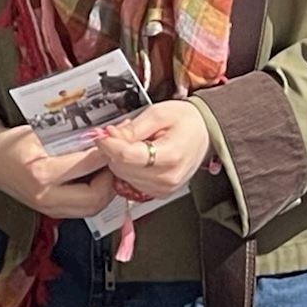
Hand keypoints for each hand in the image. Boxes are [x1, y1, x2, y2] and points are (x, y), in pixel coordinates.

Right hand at [0, 111, 114, 218]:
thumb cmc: (13, 142)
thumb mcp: (40, 133)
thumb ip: (70, 137)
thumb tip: (103, 135)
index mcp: (41, 173)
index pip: (88, 165)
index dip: (106, 153)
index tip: (116, 141)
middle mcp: (45, 196)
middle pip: (95, 197)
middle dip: (112, 178)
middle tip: (117, 160)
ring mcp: (48, 208)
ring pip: (91, 207)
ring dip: (106, 190)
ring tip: (109, 169)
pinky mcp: (50, 211)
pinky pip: (82, 209)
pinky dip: (95, 195)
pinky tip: (97, 179)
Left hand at [92, 101, 210, 199]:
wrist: (204, 132)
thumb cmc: (185, 121)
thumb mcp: (158, 113)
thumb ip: (132, 128)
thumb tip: (108, 136)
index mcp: (170, 156)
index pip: (126, 157)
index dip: (109, 144)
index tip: (102, 133)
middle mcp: (167, 178)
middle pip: (121, 168)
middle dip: (115, 149)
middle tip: (124, 132)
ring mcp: (163, 188)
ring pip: (122, 176)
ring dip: (121, 158)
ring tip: (136, 142)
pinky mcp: (159, 192)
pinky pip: (130, 182)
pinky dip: (128, 168)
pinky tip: (139, 155)